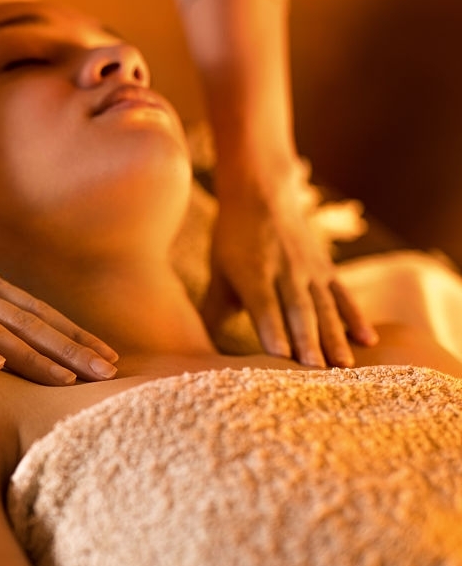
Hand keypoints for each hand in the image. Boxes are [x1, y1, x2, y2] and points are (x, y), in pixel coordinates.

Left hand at [201, 167, 378, 366]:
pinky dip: (356, 317)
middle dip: (309, 340)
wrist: (261, 194)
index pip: (264, 307)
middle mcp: (284, 270)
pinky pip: (343, 295)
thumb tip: (196, 347)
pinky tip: (368, 341)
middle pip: (298, 309)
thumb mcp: (218, 271)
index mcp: (252, 273)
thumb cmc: (232, 240)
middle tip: (317, 371)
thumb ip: (213, 309)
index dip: (272, 331)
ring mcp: (309, 268)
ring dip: (336, 336)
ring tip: (345, 365)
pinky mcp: (326, 267)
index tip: (281, 357)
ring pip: (325, 305)